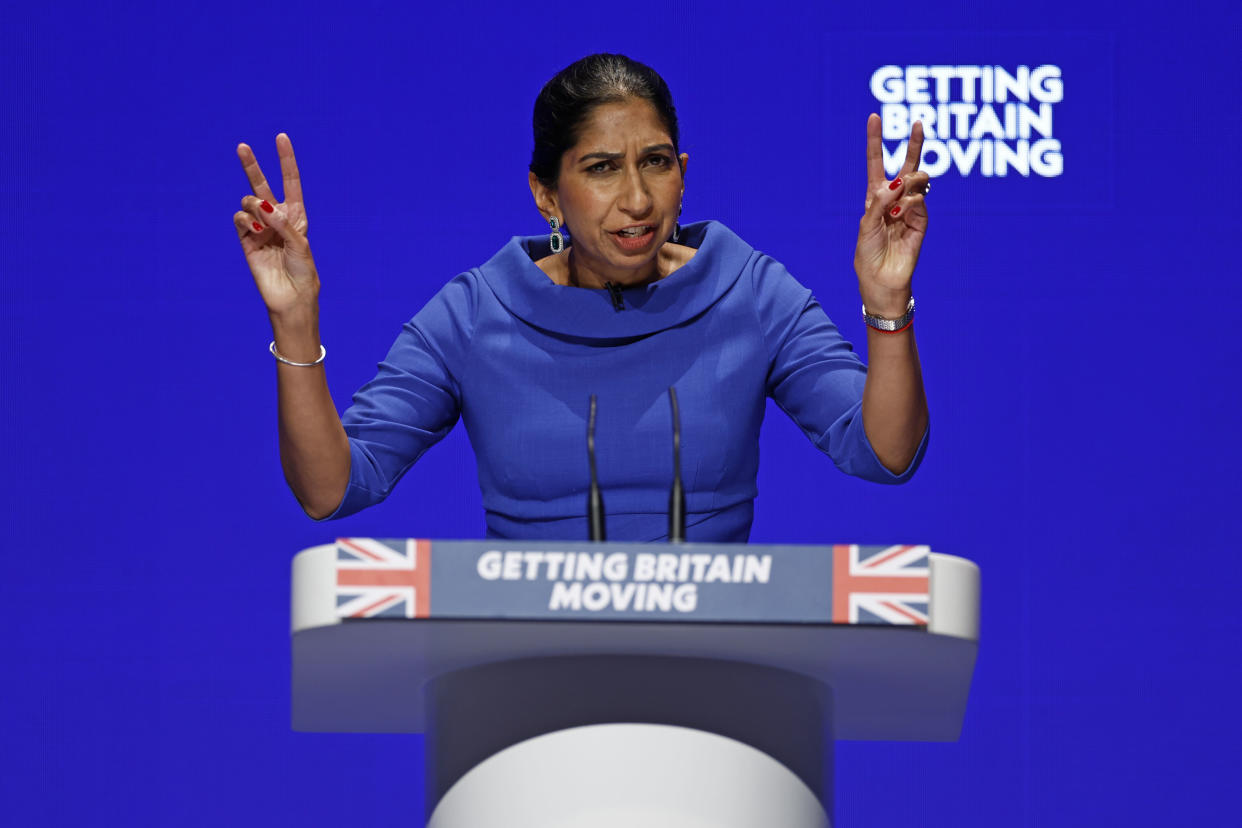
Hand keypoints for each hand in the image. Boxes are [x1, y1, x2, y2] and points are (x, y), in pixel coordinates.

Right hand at [233, 133, 316, 318]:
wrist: (290, 298)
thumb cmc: (303, 272)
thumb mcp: (299, 243)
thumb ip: (282, 222)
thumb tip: (261, 205)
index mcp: (296, 216)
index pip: (290, 182)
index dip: (286, 160)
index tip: (281, 137)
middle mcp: (276, 219)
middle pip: (262, 185)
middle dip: (252, 165)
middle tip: (242, 146)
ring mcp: (259, 228)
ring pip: (248, 202)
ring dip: (253, 207)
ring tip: (262, 225)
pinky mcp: (245, 240)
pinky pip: (239, 218)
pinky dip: (246, 221)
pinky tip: (255, 231)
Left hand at [854, 114, 929, 316]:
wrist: (881, 281)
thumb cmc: (867, 255)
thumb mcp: (865, 225)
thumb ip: (880, 202)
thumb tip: (899, 182)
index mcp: (875, 197)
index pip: (876, 163)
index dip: (875, 141)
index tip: (875, 117)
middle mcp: (894, 199)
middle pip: (906, 165)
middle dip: (913, 144)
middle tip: (918, 122)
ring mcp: (910, 208)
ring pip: (918, 180)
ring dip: (911, 181)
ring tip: (903, 193)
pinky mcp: (922, 221)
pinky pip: (921, 201)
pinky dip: (912, 202)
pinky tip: (902, 214)